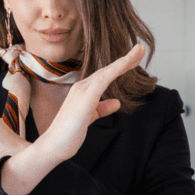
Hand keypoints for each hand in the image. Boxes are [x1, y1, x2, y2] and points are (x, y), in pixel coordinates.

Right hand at [35, 44, 145, 162]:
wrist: (53, 146)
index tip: (135, 59)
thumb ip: (102, 109)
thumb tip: (116, 102)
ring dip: (125, 60)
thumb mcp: (90, 118)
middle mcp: (82, 87)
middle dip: (127, 59)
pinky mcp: (85, 97)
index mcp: (83, 92)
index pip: (105, 75)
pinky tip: (127, 62)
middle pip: (108, 69)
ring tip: (140, 50)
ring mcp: (82, 91)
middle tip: (142, 49)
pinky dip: (116, 69)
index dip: (121, 66)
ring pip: (107, 71)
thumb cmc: (68, 134)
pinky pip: (104, 79)